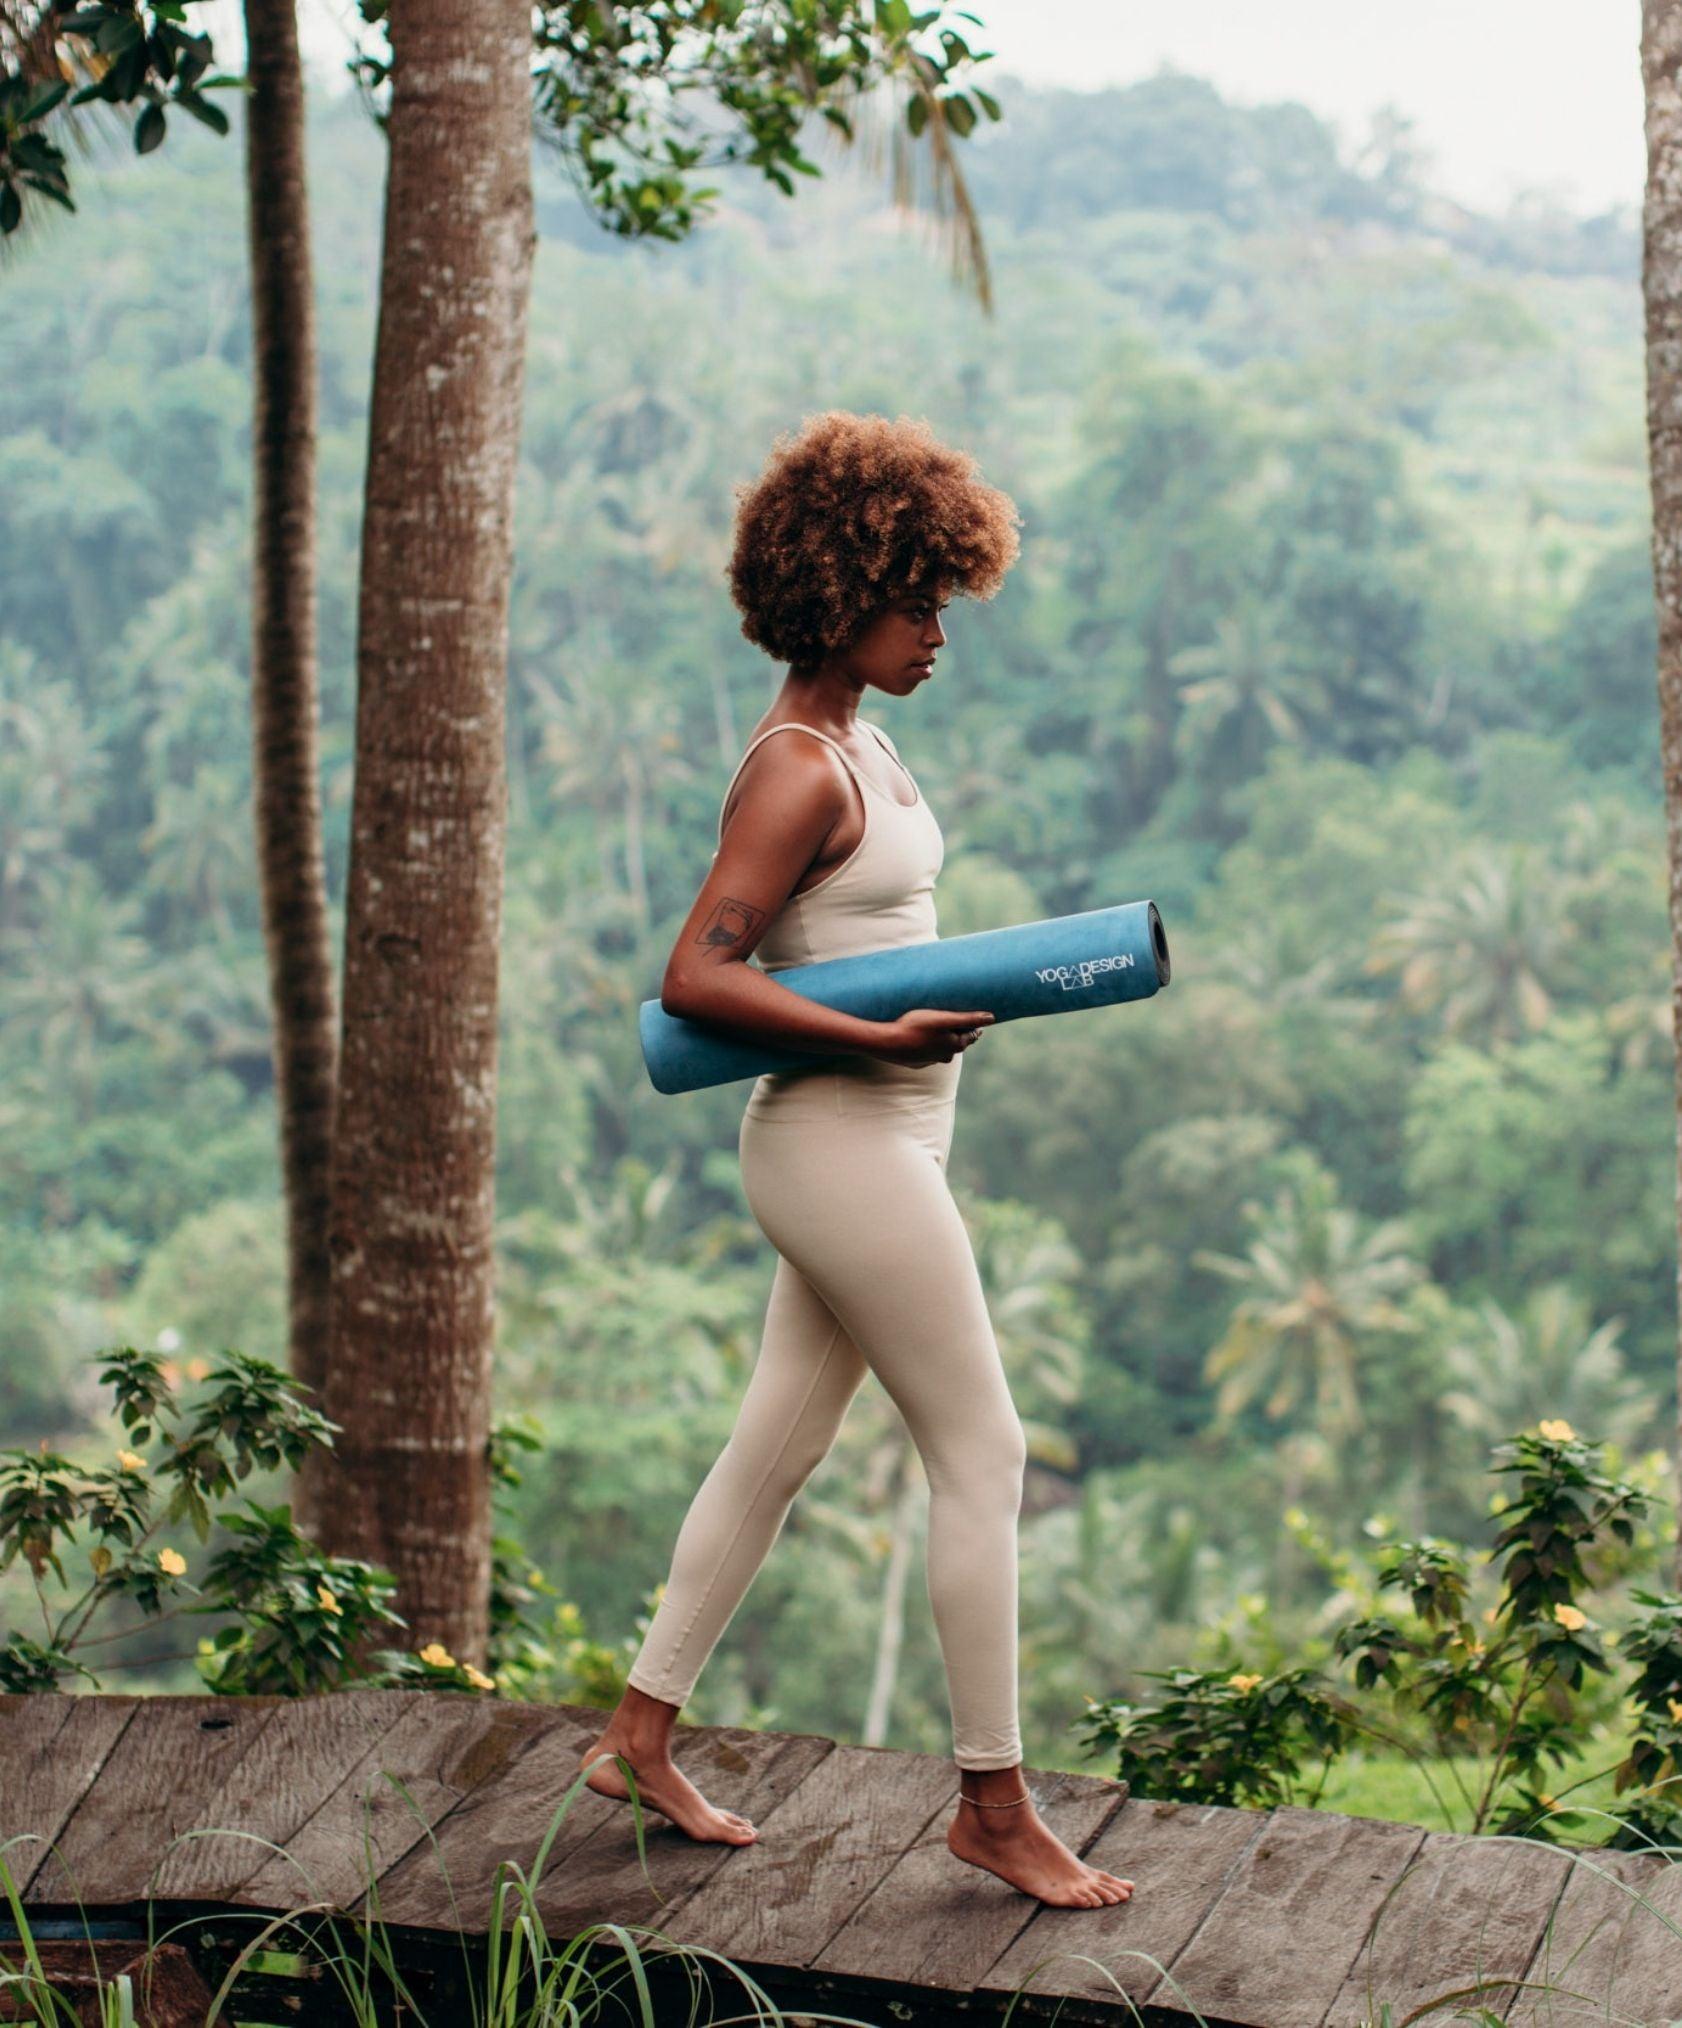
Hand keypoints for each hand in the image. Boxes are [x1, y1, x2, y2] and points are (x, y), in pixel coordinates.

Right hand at [868, 1008, 994, 1066]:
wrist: (887, 1043)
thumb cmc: (915, 1027)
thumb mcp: (944, 1018)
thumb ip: (968, 1018)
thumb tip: (992, 1018)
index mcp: (955, 1045)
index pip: (971, 1035)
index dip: (975, 1026)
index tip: (979, 1021)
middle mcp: (945, 1056)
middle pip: (957, 1043)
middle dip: (960, 1033)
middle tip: (962, 1024)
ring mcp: (930, 1061)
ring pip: (943, 1050)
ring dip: (944, 1041)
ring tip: (942, 1030)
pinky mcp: (917, 1062)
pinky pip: (928, 1053)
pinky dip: (930, 1046)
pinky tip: (924, 1040)